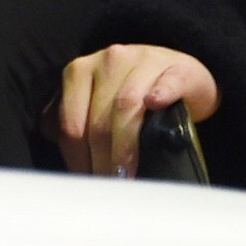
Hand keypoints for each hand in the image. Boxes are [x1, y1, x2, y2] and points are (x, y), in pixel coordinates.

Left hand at [49, 44, 217, 177]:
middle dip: (101, 157)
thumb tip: (65, 155)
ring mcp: (143, 61)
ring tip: (127, 174)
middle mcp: (107, 61)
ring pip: (127, 104)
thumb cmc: (135, 94)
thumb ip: (78, 120)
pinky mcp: (176, 67)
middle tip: (108, 185)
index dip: (77, 155)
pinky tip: (155, 105)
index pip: (71, 120)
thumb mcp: (100, 101)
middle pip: (98, 117)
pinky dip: (161, 93)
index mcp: (80, 71)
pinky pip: (167, 81)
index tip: (86, 181)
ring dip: (126, 145)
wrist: (179, 74)